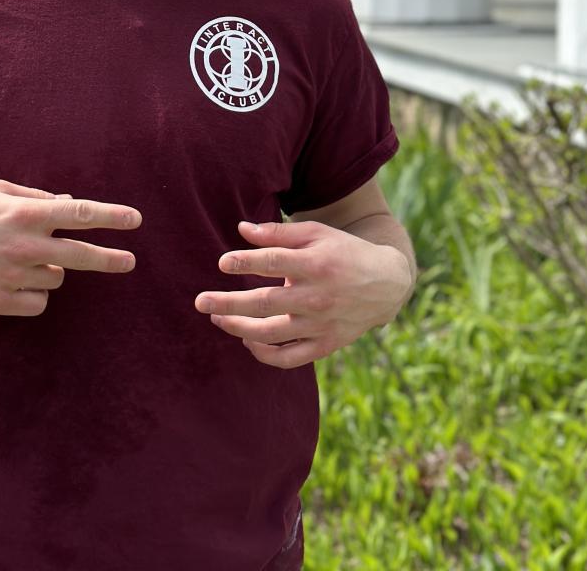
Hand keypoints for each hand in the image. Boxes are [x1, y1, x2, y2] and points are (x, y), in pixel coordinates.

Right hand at [0, 179, 141, 317]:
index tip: (135, 220)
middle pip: (80, 255)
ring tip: (19, 258)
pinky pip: (38, 301)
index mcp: (23, 213)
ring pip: (56, 277)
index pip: (78, 213)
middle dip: (110, 259)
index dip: (110, 217)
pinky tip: (12, 280)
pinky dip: (33, 292)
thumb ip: (34, 197)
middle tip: (129, 261)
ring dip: (50, 268)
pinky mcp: (1, 302)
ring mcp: (12, 276)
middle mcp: (22, 245)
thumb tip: (69, 203)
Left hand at [194, 219, 411, 368]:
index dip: (244, 262)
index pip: (273, 262)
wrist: (386, 284)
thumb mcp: (316, 233)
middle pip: (265, 303)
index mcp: (316, 263)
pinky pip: (288, 358)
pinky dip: (264, 354)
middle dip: (228, 303)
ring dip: (239, 328)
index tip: (222, 263)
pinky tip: (246, 339)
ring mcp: (321, 324)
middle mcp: (318, 296)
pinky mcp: (325, 345)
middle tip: (200, 302)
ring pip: (272, 334)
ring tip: (218, 318)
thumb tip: (241, 229)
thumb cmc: (343, 252)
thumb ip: (279, 232)